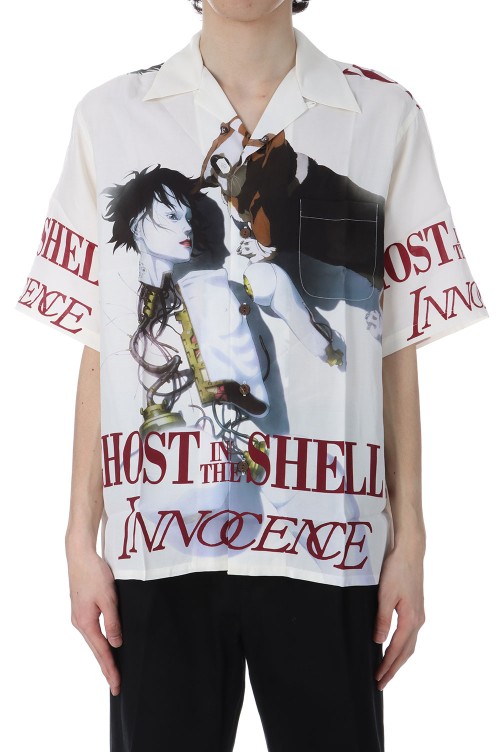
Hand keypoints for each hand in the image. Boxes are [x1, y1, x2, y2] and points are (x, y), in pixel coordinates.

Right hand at [67, 549, 122, 695]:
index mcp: (86, 623)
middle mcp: (80, 623)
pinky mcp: (81, 610)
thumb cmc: (95, 574)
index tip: (117, 685)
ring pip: (94, 642)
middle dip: (107, 668)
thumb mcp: (108, 598)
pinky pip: (92, 633)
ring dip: (103, 657)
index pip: (102, 652)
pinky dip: (100, 644)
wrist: (80, 556)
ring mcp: (79, 617)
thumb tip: (117, 644)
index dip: (110, 669)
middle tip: (116, 686)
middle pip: (96, 651)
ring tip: (112, 671)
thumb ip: (113, 622)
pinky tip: (105, 646)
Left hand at [373, 542, 424, 689]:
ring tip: (388, 670)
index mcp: (410, 619)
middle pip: (406, 652)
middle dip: (394, 669)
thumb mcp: (385, 595)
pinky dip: (403, 647)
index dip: (387, 665)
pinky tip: (396, 647)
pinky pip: (410, 635)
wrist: (410, 552)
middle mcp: (418, 620)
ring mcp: (419, 615)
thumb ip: (382, 619)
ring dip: (399, 660)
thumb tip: (378, 641)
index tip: (378, 678)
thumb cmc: (397, 570)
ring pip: (410, 645)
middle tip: (381, 682)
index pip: (397, 650)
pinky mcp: (416, 608)